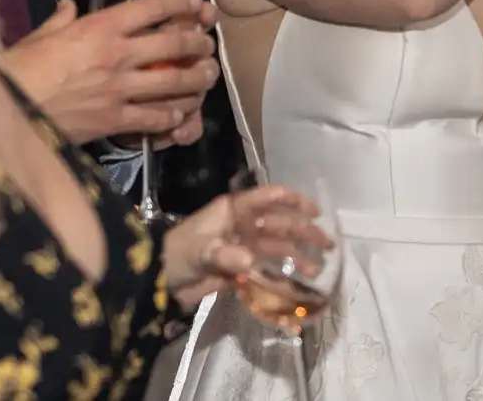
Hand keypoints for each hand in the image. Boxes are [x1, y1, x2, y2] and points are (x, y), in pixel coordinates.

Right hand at [0, 0, 218, 145]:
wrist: (3, 110)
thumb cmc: (17, 69)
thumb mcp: (39, 36)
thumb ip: (60, 21)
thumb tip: (69, 8)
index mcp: (99, 27)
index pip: (154, 8)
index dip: (183, 2)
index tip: (198, 2)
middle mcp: (117, 54)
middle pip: (176, 45)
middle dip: (199, 44)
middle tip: (208, 45)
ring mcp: (118, 89)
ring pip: (175, 83)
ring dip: (198, 80)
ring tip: (208, 77)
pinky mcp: (113, 119)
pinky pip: (154, 117)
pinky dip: (172, 117)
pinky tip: (180, 115)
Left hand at [161, 184, 325, 310]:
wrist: (155, 284)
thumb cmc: (175, 255)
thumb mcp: (197, 251)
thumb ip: (223, 255)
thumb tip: (249, 261)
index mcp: (233, 211)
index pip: (267, 198)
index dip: (292, 201)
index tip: (314, 211)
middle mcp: (242, 225)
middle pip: (279, 223)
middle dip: (304, 231)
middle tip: (326, 243)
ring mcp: (242, 247)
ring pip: (277, 247)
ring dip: (298, 255)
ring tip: (317, 267)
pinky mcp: (239, 269)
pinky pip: (267, 267)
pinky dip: (283, 273)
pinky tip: (299, 280)